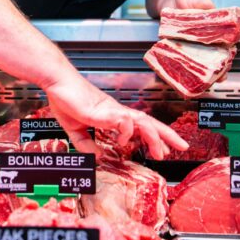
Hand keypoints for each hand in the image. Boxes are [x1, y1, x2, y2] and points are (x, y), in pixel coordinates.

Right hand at [43, 75, 187, 158]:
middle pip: (149, 123)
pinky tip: (123, 140)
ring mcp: (111, 110)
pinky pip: (122, 120)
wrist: (57, 83)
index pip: (141, 126)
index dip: (156, 136)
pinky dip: (127, 131)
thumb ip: (86, 144)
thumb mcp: (76, 130)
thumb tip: (98, 157)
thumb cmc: (66, 99)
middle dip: (167, 135)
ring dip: (154, 136)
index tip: (166, 149)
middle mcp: (117, 112)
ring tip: (160, 151)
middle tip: (181, 148)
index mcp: (112, 116)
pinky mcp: (102, 111)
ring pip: (142, 121)